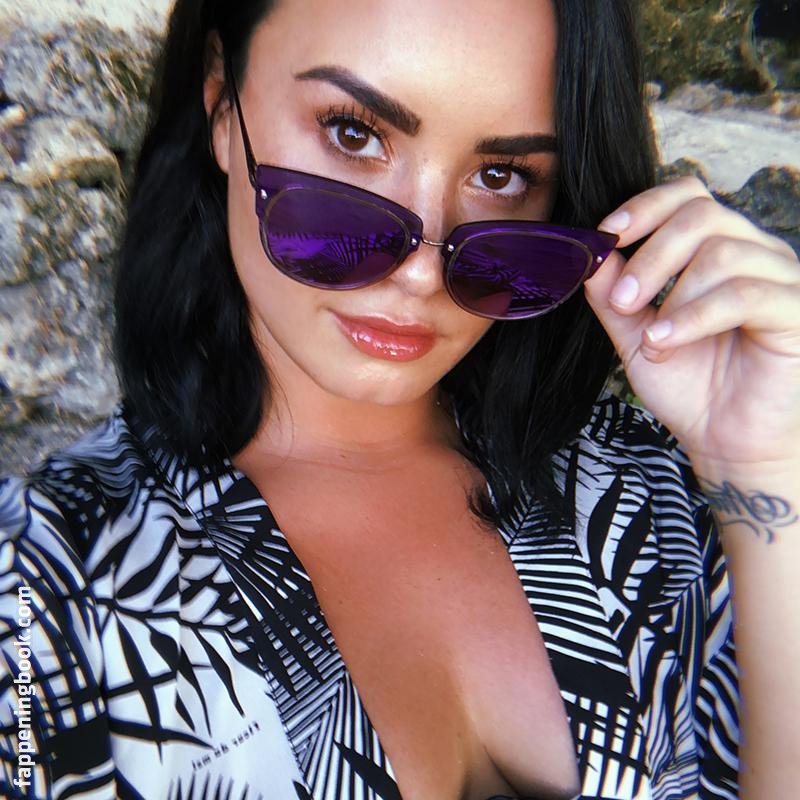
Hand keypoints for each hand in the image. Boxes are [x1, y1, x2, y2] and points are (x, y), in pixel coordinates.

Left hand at [584, 176, 799, 468]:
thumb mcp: (635, 335)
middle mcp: (753, 253)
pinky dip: (694, 317)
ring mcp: (780, 278)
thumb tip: (589, 253)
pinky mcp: (796, 311)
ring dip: (672, 297)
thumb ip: (613, 295)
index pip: (688, 195)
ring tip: (651, 340)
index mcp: (716, 248)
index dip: (646, 206)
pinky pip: (745, 294)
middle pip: (701, 215)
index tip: (608, 235)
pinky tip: (665, 342)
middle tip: (622, 301)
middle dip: (650, 257)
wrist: (723, 439)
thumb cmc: (688, 384)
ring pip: (722, 253)